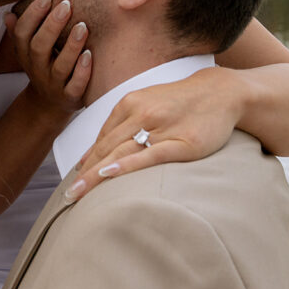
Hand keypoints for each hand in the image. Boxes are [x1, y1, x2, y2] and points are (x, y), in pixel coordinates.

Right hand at [4, 0, 91, 113]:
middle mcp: (37, 68)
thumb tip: (8, 14)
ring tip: (82, 26)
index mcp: (25, 54)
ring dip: (71, 46)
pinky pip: (75, 86)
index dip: (33, 13)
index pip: (22, 33)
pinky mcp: (70, 96)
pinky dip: (82, 71)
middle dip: (52, 25)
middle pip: (39, 47)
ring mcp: (53, 84)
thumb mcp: (27, 52)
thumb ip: (19, 32)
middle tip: (66, 5)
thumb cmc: (42, 67)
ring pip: (60, 66)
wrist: (48, 104)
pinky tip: (90, 55)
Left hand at [67, 67, 242, 201]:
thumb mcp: (147, 105)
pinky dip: (127, 164)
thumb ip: (122, 127)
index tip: (72, 182)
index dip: (85, 161)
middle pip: (106, 147)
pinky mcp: (181, 142)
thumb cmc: (181, 103)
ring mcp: (160, 126)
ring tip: (79, 194)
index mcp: (129, 104)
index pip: (101, 138)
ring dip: (96, 173)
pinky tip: (109, 174)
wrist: (220, 92)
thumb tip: (92, 156)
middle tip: (68, 196)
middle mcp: (140, 113)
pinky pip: (149, 155)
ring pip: (120, 152)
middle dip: (85, 173)